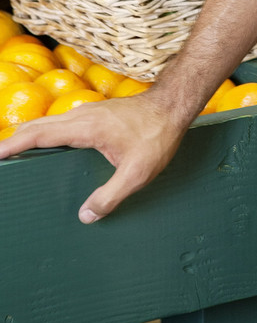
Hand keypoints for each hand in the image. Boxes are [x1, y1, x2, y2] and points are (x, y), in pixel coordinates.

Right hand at [0, 91, 184, 222]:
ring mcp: (90, 112)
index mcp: (86, 127)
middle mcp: (83, 115)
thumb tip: (85, 216)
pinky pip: (62, 122)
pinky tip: (48, 143)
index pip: (40, 134)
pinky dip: (46, 131)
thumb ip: (110, 195)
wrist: (174, 105)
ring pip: (50, 122)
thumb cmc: (158, 136)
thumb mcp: (137, 173)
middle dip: (14, 139)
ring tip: (13, 151)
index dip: (14, 143)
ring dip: (29, 134)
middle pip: (38, 125)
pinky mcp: (97, 114)